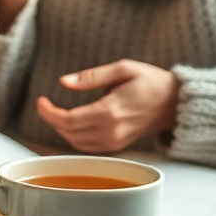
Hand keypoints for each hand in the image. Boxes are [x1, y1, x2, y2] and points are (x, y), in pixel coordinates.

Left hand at [36, 60, 178, 152]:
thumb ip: (91, 77)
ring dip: (62, 129)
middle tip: (45, 104)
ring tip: (56, 112)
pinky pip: (87, 146)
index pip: (69, 120)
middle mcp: (111, 131)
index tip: (41, 101)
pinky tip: (71, 123)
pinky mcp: (117, 145)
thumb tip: (64, 81)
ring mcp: (114, 141)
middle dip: (52, 119)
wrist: (174, 103)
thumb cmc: (151, 82)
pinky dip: (74, 137)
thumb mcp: (123, 69)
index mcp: (110, 111)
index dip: (49, 113)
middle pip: (69, 133)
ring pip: (76, 143)